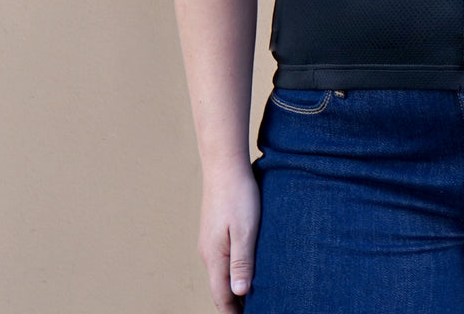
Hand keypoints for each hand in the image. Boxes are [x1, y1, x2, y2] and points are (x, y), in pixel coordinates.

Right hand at [198, 159, 260, 311]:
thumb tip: (238, 294)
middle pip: (219, 288)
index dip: (234, 313)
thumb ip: (242, 261)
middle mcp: (208, 252)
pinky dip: (232, 270)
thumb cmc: (239, 195)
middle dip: (233, 304)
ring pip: (220, 273)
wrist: (224, 165)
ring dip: (233, 287)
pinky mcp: (214, 230)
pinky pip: (222, 259)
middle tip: (255, 310)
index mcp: (215, 257)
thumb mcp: (246, 230)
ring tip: (251, 297)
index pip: (222, 296)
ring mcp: (209, 241)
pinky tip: (245, 267)